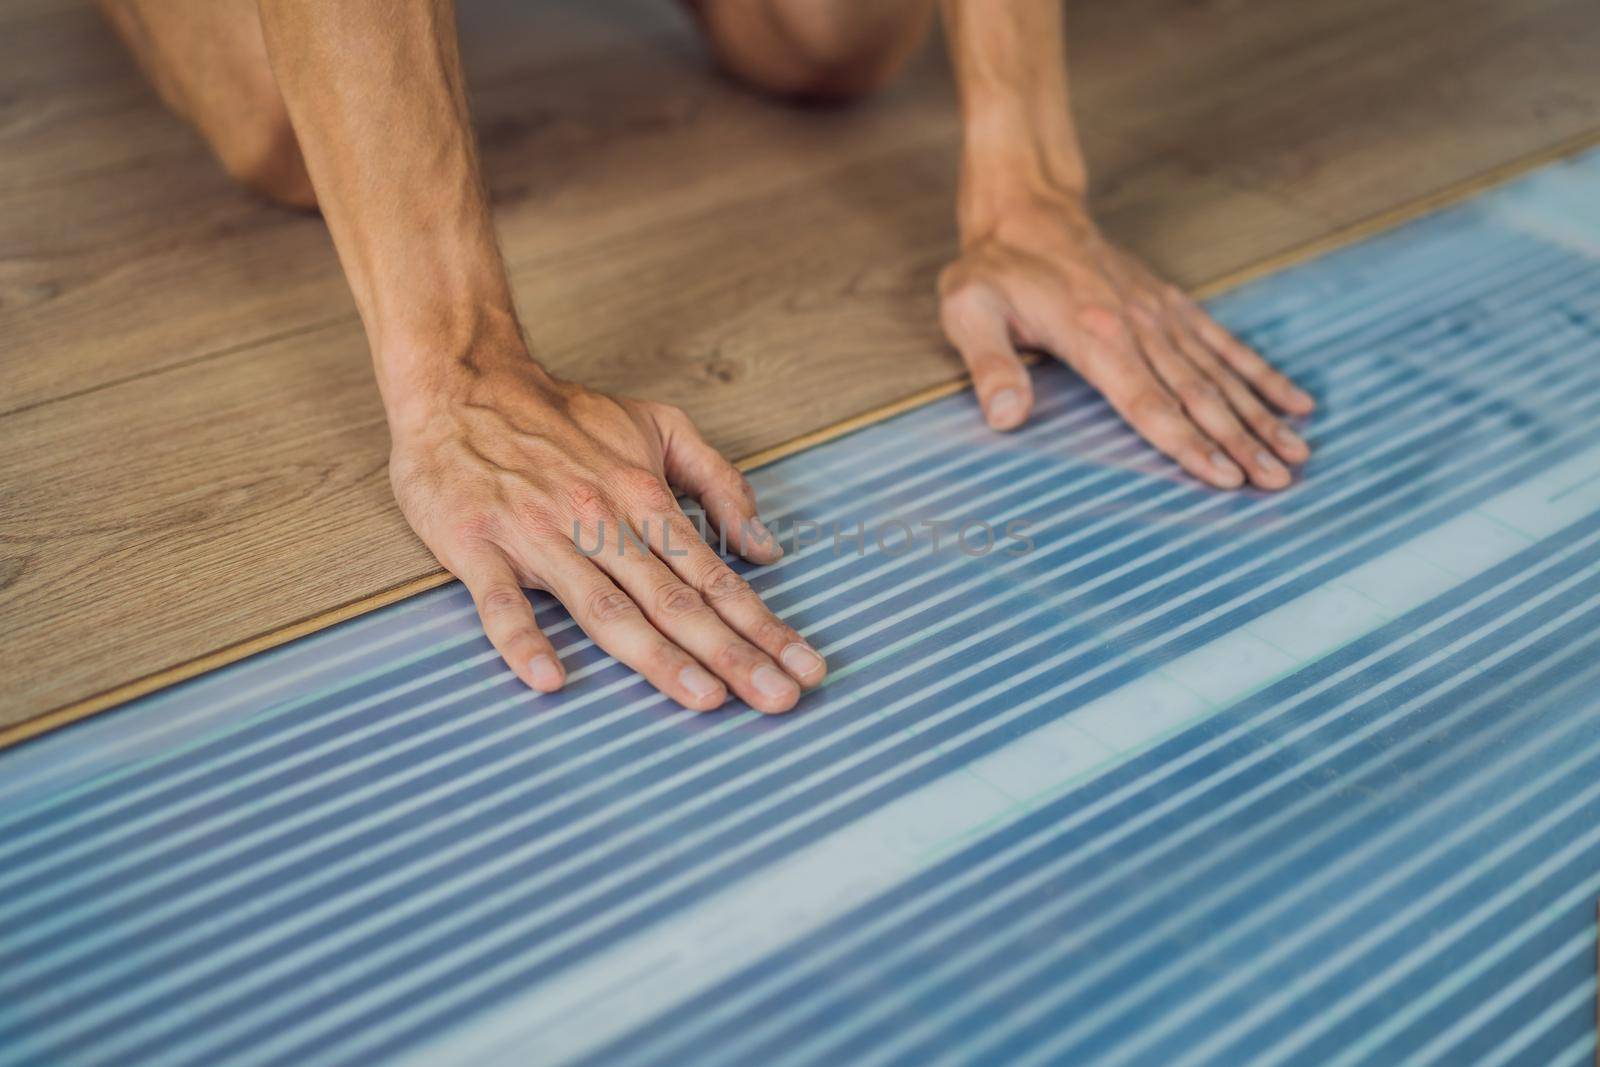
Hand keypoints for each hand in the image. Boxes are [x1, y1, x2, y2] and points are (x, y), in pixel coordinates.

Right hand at [386, 353, 825, 713]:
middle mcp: (600, 521)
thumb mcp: (659, 426)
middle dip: (733, 653)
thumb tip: (766, 547)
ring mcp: (539, 536)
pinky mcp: (477, 546)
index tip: (806, 667)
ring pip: (606, 607)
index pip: (715, 575)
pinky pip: (500, 601)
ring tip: (705, 699)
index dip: (763, 624)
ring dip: (658, 656)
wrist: (462, 383)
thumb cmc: (563, 416)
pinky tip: (549, 678)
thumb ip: (718, 482)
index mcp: (644, 497)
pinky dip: (523, 638)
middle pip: (675, 600)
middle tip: (780, 699)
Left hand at [938, 192, 1315, 489]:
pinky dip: (1262, 375)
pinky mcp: (1173, 305)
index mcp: (1093, 334)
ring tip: (1296, 456)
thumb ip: (989, 365)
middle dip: (1240, 442)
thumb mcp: (969, 311)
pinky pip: (1225, 344)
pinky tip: (1295, 404)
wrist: (1029, 210)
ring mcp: (1161, 315)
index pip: (1147, 402)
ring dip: (1260, 417)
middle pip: (1197, 395)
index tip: (1224, 478)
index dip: (1186, 443)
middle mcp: (1138, 326)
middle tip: (1277, 482)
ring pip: (1220, 375)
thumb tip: (1003, 418)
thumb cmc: (993, 269)